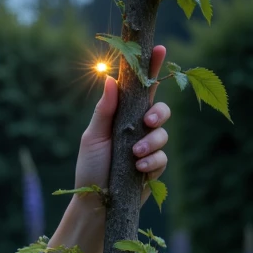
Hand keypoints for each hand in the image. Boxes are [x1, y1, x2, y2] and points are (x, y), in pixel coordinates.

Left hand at [74, 44, 171, 204]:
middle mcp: (138, 128)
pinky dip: (152, 161)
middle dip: (158, 113)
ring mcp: (148, 147)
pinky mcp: (154, 168)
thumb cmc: (89, 168)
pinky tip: (139, 169)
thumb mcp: (92, 137)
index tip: (159, 48)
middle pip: (160, 109)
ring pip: (163, 133)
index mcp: (123, 115)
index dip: (152, 68)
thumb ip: (104, 111)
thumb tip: (109, 79)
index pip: (141, 88)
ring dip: (151, 143)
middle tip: (147, 121)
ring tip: (135, 155)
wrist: (94, 204)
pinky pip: (163, 157)